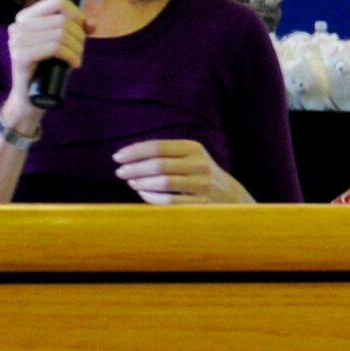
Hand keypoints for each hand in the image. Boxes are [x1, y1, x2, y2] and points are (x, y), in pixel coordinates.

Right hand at [5, 0, 86, 112]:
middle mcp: (18, 26)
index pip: (57, 1)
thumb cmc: (48, 70)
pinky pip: (55, 48)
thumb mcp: (63, 46)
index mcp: (26, 18)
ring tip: (76, 59)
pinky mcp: (20, 56)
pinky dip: (70, 56)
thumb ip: (76, 31)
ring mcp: (16, 41)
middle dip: (79, 36)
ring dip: (77, 48)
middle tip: (79, 51)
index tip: (82, 30)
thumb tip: (92, 23)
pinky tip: (73, 65)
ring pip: (60, 33)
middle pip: (62, 20)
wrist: (30, 99)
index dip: (76, 13)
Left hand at [112, 138, 249, 204]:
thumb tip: (129, 156)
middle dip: (134, 168)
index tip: (117, 157)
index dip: (134, 152)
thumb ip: (165, 154)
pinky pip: (170, 201)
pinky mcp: (202, 203)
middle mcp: (200, 164)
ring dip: (141, 183)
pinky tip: (143, 194)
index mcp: (194, 148)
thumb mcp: (189, 157)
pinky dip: (151, 197)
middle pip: (158, 165)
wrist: (232, 197)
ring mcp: (202, 185)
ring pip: (163, 183)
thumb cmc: (199, 175)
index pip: (158, 147)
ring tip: (131, 182)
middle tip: (120, 172)